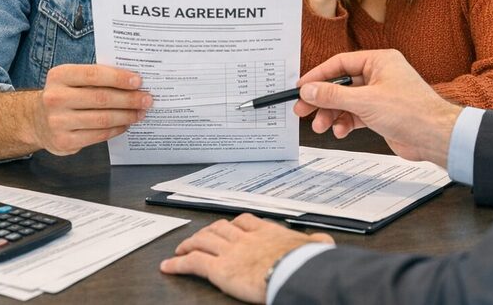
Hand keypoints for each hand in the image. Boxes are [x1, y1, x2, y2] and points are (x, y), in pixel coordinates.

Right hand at [30, 64, 151, 154]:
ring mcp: (58, 121)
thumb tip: (133, 82)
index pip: (94, 74)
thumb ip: (98, 77)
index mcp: (59, 76)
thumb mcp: (73, 79)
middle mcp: (55, 98)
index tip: (138, 81)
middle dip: (129, 99)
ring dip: (126, 115)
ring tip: (140, 112)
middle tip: (147, 99)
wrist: (37, 120)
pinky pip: (98, 135)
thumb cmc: (65, 95)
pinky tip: (126, 124)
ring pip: (102, 119)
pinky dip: (116, 129)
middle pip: (101, 98)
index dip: (119, 78)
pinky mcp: (64, 141)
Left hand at [160, 213, 333, 302]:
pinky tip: (168, 266)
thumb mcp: (315, 247)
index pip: (245, 221)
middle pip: (220, 228)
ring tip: (181, 249)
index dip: (233, 224)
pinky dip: (177, 264)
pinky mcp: (219, 269)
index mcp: (267, 232)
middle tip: (200, 237)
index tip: (229, 227)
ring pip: (203, 240)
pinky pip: (193, 263)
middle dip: (208, 231)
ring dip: (189, 244)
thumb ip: (316, 242)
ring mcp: (230, 252)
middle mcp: (245, 238)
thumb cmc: (305, 262)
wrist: (296, 270)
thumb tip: (324, 242)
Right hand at [294, 50, 461, 166]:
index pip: (340, 63)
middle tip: (302, 110)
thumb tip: (309, 90)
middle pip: (341, 84)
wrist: (435, 137)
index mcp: (379, 61)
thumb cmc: (411, 111)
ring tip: (321, 126)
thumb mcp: (365, 101)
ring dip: (332, 114)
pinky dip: (345, 122)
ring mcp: (381, 95)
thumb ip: (333, 94)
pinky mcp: (382, 113)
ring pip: (347, 101)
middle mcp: (380, 75)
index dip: (318, 76)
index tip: (301, 87)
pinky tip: (340, 131)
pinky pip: (356, 114)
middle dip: (322, 99)